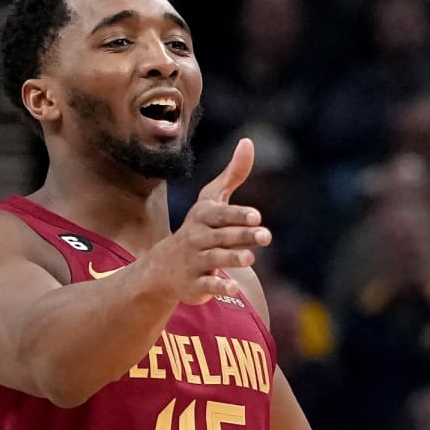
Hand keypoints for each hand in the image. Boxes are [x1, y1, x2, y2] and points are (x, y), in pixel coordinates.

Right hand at [135, 138, 270, 304]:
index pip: (222, 214)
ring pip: (215, 260)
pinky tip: (233, 288)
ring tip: (249, 259)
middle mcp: (197, 238)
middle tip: (265, 236)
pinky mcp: (195, 284)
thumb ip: (233, 175)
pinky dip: (219, 287)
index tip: (256, 216)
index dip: (238, 215)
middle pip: (223, 237)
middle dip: (243, 236)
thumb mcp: (212, 201)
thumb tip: (248, 142)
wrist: (163, 267)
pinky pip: (207, 286)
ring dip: (232, 259)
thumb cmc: (198, 228)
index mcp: (203, 217)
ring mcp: (195, 262)